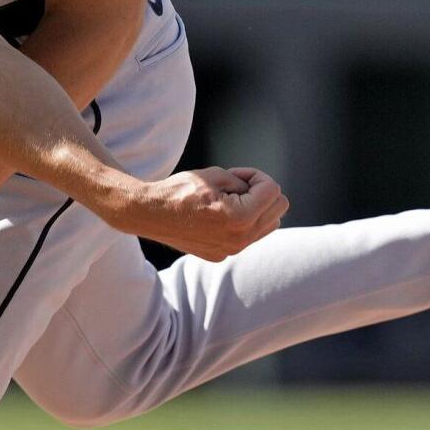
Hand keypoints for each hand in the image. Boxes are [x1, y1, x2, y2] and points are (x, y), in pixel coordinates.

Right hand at [116, 166, 288, 260]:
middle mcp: (239, 240)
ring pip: (268, 225)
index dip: (256, 176)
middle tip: (236, 186)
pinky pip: (249, 237)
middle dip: (262, 192)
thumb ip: (244, 182)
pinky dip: (243, 223)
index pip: (273, 190)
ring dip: (257, 209)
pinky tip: (221, 215)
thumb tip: (260, 192)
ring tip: (230, 200)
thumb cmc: (180, 191)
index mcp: (240, 219)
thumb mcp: (216, 175)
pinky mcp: (221, 255)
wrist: (150, 214)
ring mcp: (231, 251)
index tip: (235, 175)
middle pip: (278, 209)